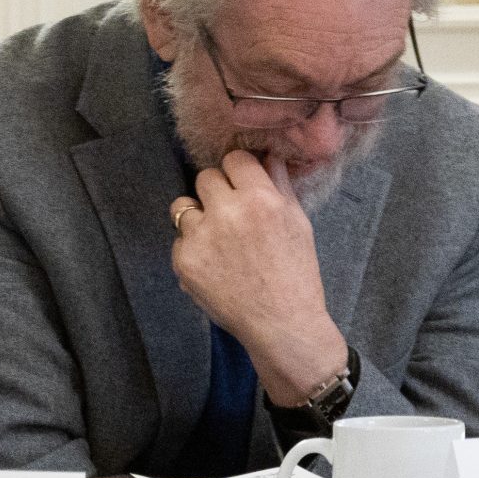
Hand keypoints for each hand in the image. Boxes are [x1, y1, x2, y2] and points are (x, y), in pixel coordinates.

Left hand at [170, 150, 346, 402]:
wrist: (282, 323)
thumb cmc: (296, 272)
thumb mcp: (298, 223)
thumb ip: (279, 184)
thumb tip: (268, 154)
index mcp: (260, 199)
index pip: (234, 158)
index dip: (239, 170)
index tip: (242, 184)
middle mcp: (227, 212)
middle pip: (205, 177)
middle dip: (217, 191)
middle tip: (232, 213)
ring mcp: (200, 236)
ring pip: (183, 205)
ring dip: (198, 216)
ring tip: (219, 239)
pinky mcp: (183, 259)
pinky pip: (179, 239)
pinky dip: (193, 248)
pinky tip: (215, 265)